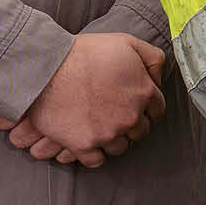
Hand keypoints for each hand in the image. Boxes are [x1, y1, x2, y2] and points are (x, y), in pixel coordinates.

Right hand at [3, 35, 165, 166]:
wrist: (48, 67)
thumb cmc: (86, 52)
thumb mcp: (128, 43)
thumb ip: (152, 59)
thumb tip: (158, 79)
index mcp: (143, 92)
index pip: (157, 110)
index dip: (146, 107)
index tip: (134, 105)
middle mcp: (130, 116)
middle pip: (140, 131)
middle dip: (131, 125)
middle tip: (116, 116)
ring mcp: (107, 133)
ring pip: (120, 147)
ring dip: (113, 139)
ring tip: (101, 127)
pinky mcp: (83, 145)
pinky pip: (96, 161)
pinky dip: (94, 155)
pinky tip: (89, 142)